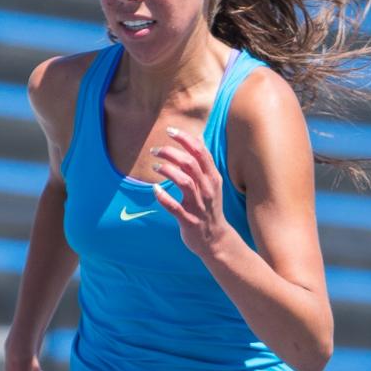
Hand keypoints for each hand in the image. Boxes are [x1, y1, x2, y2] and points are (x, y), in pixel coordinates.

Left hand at [150, 126, 232, 258]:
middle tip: (155, 150)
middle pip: (190, 163)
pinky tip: (155, 190)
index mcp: (213, 178)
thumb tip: (197, 139)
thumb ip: (204, 164)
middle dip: (171, 152)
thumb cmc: (210, 208)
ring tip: (155, 166)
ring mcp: (199, 206)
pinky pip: (175, 207)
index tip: (170, 131)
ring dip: (167, 170)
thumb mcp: (212, 184)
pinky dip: (163, 198)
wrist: (216, 240)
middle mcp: (207, 189)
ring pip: (184, 182)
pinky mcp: (189, 220)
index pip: (200, 151)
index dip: (185, 138)